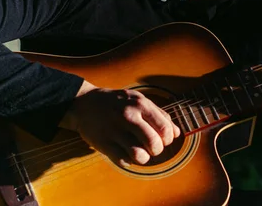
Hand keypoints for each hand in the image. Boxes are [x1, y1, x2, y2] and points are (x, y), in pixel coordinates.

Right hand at [60, 81, 180, 165]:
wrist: (84, 103)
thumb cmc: (117, 102)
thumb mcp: (139, 100)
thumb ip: (159, 114)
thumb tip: (177, 133)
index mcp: (140, 104)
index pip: (165, 129)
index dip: (168, 139)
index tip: (162, 138)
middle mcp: (128, 116)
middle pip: (155, 144)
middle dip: (157, 150)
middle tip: (152, 147)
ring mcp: (115, 131)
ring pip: (140, 156)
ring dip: (144, 158)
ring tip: (139, 151)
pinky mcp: (103, 144)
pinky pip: (123, 161)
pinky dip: (127, 160)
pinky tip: (124, 151)